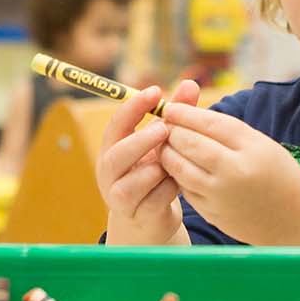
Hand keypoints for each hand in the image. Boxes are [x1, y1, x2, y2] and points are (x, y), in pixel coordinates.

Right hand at [96, 80, 199, 244]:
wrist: (149, 218)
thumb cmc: (154, 171)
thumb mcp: (162, 142)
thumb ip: (174, 115)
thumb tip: (190, 82)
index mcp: (112, 147)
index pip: (117, 123)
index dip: (134, 107)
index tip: (156, 91)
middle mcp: (109, 171)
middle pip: (118, 154)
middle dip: (143, 140)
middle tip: (165, 130)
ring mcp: (118, 195)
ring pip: (138, 179)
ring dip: (161, 168)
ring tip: (175, 163)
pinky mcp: (135, 215)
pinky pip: (155, 199)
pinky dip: (170, 189)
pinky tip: (178, 184)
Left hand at [158, 101, 299, 243]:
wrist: (291, 220)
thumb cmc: (278, 175)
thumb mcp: (262, 145)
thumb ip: (229, 131)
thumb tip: (190, 116)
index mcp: (252, 148)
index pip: (210, 123)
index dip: (186, 113)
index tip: (172, 107)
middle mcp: (235, 171)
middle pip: (191, 143)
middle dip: (172, 130)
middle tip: (165, 123)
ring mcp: (220, 194)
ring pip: (179, 166)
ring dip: (167, 151)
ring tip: (166, 143)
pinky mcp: (211, 212)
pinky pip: (184, 187)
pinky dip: (176, 173)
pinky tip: (176, 164)